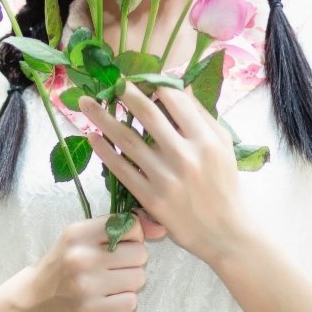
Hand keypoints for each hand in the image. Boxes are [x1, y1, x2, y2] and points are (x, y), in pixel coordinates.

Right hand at [24, 212, 163, 311]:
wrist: (33, 301)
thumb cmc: (63, 265)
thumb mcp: (82, 237)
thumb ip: (119, 227)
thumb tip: (160, 227)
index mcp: (80, 233)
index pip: (131, 226)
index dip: (132, 237)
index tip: (118, 246)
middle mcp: (82, 257)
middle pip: (140, 253)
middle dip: (132, 262)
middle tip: (113, 268)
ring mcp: (87, 285)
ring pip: (139, 278)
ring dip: (129, 283)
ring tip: (109, 284)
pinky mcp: (92, 311)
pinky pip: (131, 302)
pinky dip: (124, 302)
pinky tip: (107, 300)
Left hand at [81, 81, 245, 265]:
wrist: (225, 231)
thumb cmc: (225, 184)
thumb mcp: (223, 146)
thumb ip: (202, 116)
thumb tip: (181, 86)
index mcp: (205, 141)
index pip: (175, 101)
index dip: (155, 86)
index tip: (141, 80)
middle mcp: (185, 157)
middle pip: (148, 115)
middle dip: (125, 94)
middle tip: (109, 82)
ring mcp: (165, 178)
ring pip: (127, 140)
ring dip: (103, 119)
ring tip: (85, 104)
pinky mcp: (151, 198)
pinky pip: (121, 169)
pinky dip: (104, 151)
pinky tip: (92, 137)